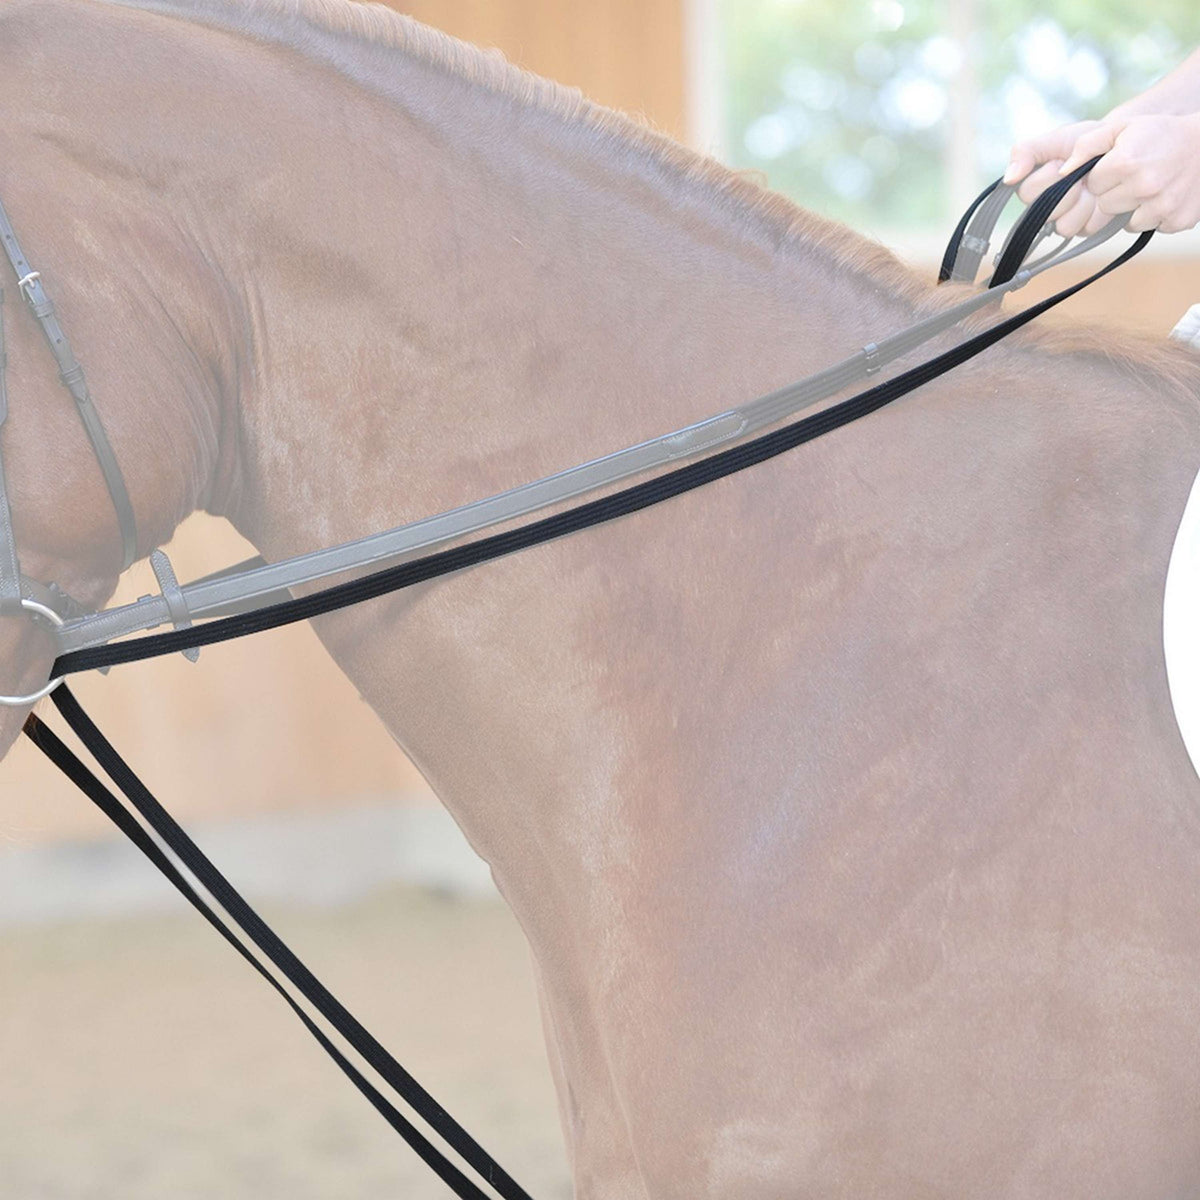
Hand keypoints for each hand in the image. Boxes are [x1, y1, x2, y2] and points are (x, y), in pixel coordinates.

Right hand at [1003, 119, 1114, 237]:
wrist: (1120, 146)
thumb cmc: (1086, 140)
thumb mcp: (1055, 138)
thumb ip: (1025, 152)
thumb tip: (1008, 179)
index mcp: (1032, 185)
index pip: (1026, 193)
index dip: (1048, 178)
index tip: (1062, 163)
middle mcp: (1044, 207)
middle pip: (1044, 213)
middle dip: (1067, 190)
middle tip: (1081, 175)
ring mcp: (1064, 219)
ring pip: (1064, 227)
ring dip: (1083, 204)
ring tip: (1092, 187)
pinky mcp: (1084, 228)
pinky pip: (1085, 230)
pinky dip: (1098, 213)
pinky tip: (1101, 198)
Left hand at [1062, 113, 1199, 233]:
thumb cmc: (1162, 134)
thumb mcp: (1124, 127)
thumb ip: (1088, 145)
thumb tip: (1062, 172)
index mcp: (1125, 162)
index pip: (1093, 184)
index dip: (1104, 175)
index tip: (1119, 165)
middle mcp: (1143, 186)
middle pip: (1106, 206)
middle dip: (1115, 193)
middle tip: (1136, 175)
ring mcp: (1162, 206)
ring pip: (1126, 222)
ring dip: (1134, 207)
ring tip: (1151, 185)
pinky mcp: (1177, 220)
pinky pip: (1152, 227)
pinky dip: (1156, 215)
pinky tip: (1166, 195)